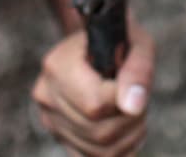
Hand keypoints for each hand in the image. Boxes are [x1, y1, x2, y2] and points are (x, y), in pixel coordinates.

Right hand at [32, 12, 154, 155]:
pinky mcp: (58, 135)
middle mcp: (46, 93)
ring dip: (128, 137)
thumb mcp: (138, 43)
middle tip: (139, 98)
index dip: (125, 102)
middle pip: (98, 131)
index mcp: (58, 65)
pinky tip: (124, 128)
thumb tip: (133, 107)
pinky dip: (117, 149)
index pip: (95, 104)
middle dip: (131, 121)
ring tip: (133, 112)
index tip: (135, 86)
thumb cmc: (121, 41)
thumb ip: (138, 70)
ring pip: (98, 150)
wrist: (98, 44)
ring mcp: (49, 118)